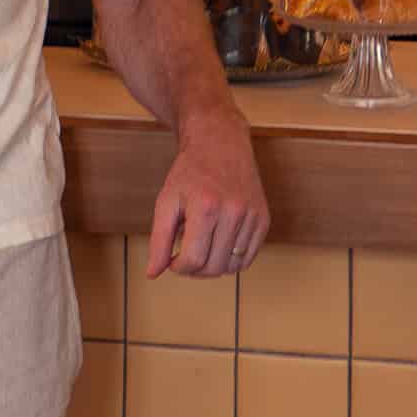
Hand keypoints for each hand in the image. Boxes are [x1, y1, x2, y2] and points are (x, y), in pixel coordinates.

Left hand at [147, 110, 268, 278]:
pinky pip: (248, 258)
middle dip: (194, 270)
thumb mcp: (166, 199)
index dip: (178, 267)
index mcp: (206, 206)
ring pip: (232, 267)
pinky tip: (218, 246)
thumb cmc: (190, 171)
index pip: (193, 260)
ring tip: (201, 249)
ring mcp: (252, 216)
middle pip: (213, 267)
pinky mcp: (263, 219)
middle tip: (185, 258)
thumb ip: (158, 239)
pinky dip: (231, 261)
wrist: (220, 142)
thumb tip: (153, 273)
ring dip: (213, 266)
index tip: (172, 260)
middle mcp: (233, 212)